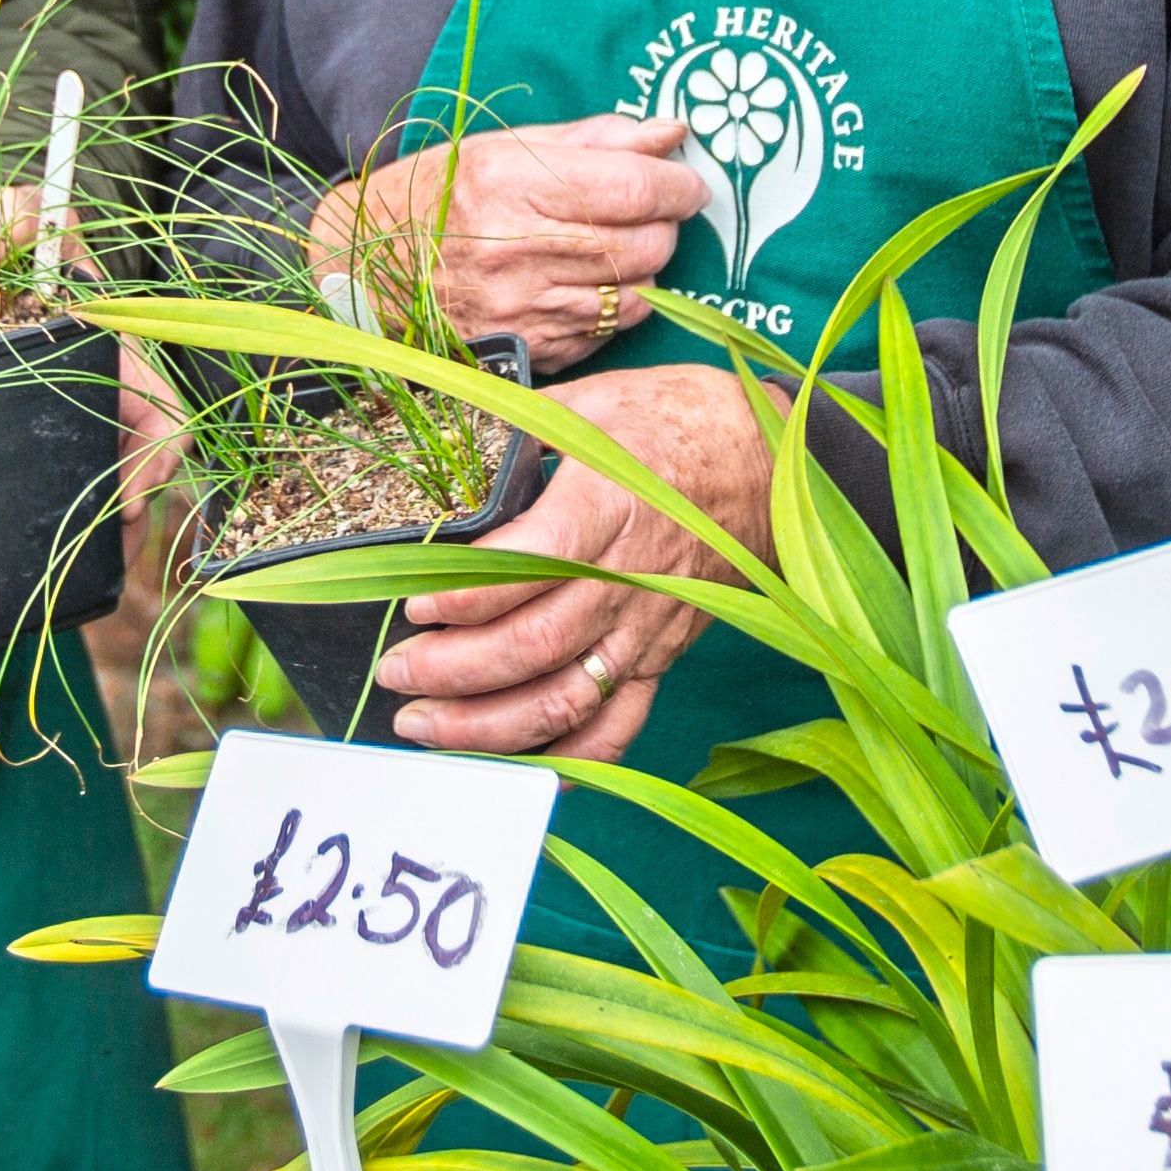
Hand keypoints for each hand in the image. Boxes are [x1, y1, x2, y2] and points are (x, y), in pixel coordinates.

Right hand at [315, 115, 706, 370]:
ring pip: (635, 294)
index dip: (678, 186)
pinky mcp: (526, 351)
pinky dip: (615, 306)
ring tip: (617, 246)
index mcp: (512, 184)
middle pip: (644, 244)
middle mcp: (516, 251)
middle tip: (653, 211)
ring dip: (644, 267)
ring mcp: (521, 309)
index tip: (687, 183)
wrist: (367, 268)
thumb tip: (672, 132)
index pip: (634, 189)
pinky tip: (589, 283)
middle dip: (666, 225)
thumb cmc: (439, 194)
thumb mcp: (506, 146)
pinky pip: (608, 332)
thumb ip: (596, 140)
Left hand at [373, 363, 778, 759]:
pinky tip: (514, 769)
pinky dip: (567, 759)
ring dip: (489, 726)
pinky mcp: (661, 655)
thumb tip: (442, 435)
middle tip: (396, 671)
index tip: (415, 602)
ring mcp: (648, 626)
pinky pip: (618, 725)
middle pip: (537, 645)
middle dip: (455, 671)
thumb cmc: (676, 423)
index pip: (534, 564)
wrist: (774, 464)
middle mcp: (630, 576)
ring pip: (566, 698)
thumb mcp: (593, 401)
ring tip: (425, 724)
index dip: (469, 593)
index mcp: (610, 503)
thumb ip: (516, 424)